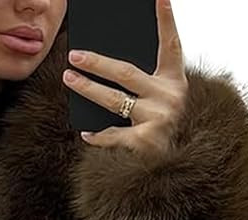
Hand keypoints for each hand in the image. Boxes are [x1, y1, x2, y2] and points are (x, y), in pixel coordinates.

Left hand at [62, 0, 187, 154]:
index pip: (171, 44)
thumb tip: (104, 68)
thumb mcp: (161, 103)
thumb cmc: (164, 132)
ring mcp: (159, 119)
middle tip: (75, 55)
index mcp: (174, 82)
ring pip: (114, 101)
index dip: (166, 19)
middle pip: (127, 73)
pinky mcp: (146, 143)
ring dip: (88, 89)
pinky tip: (85, 131)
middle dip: (98, 62)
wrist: (179, 172)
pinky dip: (98, 135)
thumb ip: (142, 85)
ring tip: (68, 78)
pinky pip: (114, 135)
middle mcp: (170, 97)